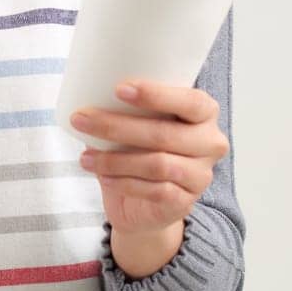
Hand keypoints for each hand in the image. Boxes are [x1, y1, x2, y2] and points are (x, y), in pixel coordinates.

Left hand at [71, 79, 228, 235]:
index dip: (156, 95)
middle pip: (164, 134)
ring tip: (85, 157)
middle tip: (81, 119)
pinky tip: (103, 177)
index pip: (190, 101)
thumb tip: (89, 88)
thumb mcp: (138, 120)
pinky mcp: (185, 202)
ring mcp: (200, 175)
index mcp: (204, 112)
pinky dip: (124, 183)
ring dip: (114, 160)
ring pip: (156, 165)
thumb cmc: (140, 147)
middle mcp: (210, 142)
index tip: (119, 89)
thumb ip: (128, 105)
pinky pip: (154, 191)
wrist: (145, 201)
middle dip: (116, 126)